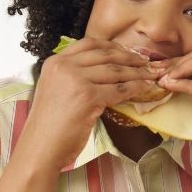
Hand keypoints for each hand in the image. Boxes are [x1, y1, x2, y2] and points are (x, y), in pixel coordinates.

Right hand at [22, 37, 158, 170]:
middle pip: (105, 54)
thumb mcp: (55, 90)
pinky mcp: (88, 96)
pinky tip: (145, 88)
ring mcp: (76, 80)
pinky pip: (119, 89)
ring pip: (115, 71)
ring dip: (137, 72)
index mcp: (55, 62)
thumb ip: (72, 76)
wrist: (40, 147)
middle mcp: (64, 66)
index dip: (112, 46)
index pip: (89, 43)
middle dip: (129, 57)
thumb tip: (101, 72)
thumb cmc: (48, 126)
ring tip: (150, 75)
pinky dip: (135, 88)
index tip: (127, 51)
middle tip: (145, 62)